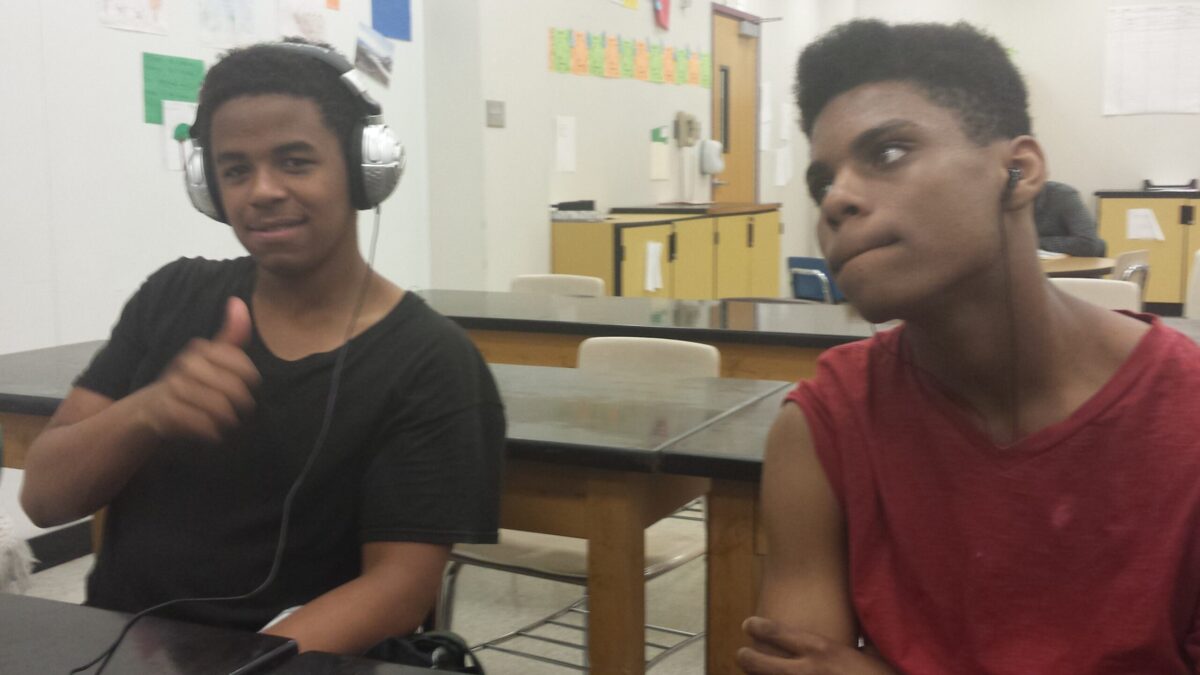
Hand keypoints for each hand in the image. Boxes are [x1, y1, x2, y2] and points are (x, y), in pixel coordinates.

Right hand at [136, 297, 259, 442]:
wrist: (141, 415)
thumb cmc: (184, 387)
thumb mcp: (207, 360)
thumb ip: (230, 337)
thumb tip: (238, 302)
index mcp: (200, 350)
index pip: (245, 369)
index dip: (249, 385)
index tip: (242, 391)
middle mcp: (186, 364)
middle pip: (236, 391)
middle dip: (241, 408)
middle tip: (235, 414)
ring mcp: (173, 388)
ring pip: (221, 409)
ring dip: (226, 423)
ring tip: (222, 424)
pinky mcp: (164, 412)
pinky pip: (204, 425)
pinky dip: (211, 434)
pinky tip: (209, 433)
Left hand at [736, 617, 895, 674]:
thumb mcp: (877, 652)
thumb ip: (862, 635)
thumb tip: (865, 611)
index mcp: (823, 651)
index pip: (778, 633)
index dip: (758, 627)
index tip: (748, 624)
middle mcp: (807, 672)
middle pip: (759, 663)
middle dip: (746, 658)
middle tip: (742, 654)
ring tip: (754, 672)